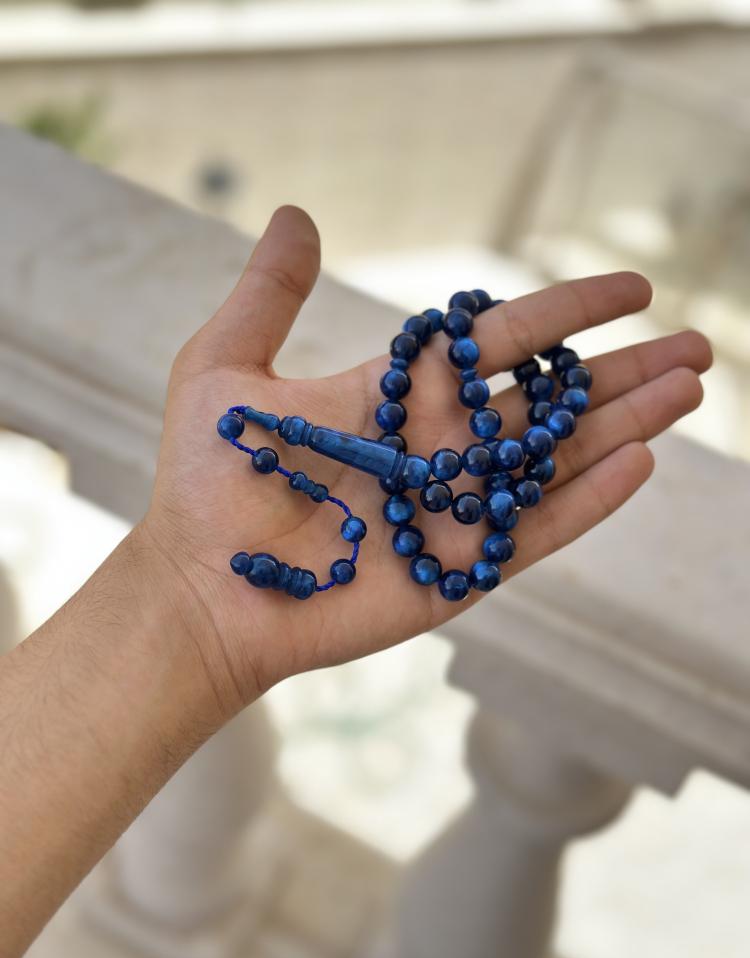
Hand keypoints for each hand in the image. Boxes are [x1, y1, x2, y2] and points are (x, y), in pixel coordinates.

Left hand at [140, 205, 711, 714]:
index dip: (568, 311)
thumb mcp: (224, 369)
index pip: (503, 343)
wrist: (201, 589)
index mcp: (400, 395)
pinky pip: (534, 531)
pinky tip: (639, 465)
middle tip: (697, 348)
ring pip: (555, 460)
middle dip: (621, 372)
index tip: (631, 289)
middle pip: (549, 401)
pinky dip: (586, 503)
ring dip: (624, 426)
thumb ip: (269, 296)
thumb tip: (293, 213)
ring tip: (688, 391)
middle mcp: (440, 447)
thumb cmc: (207, 483)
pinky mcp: (458, 570)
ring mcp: (455, 509)